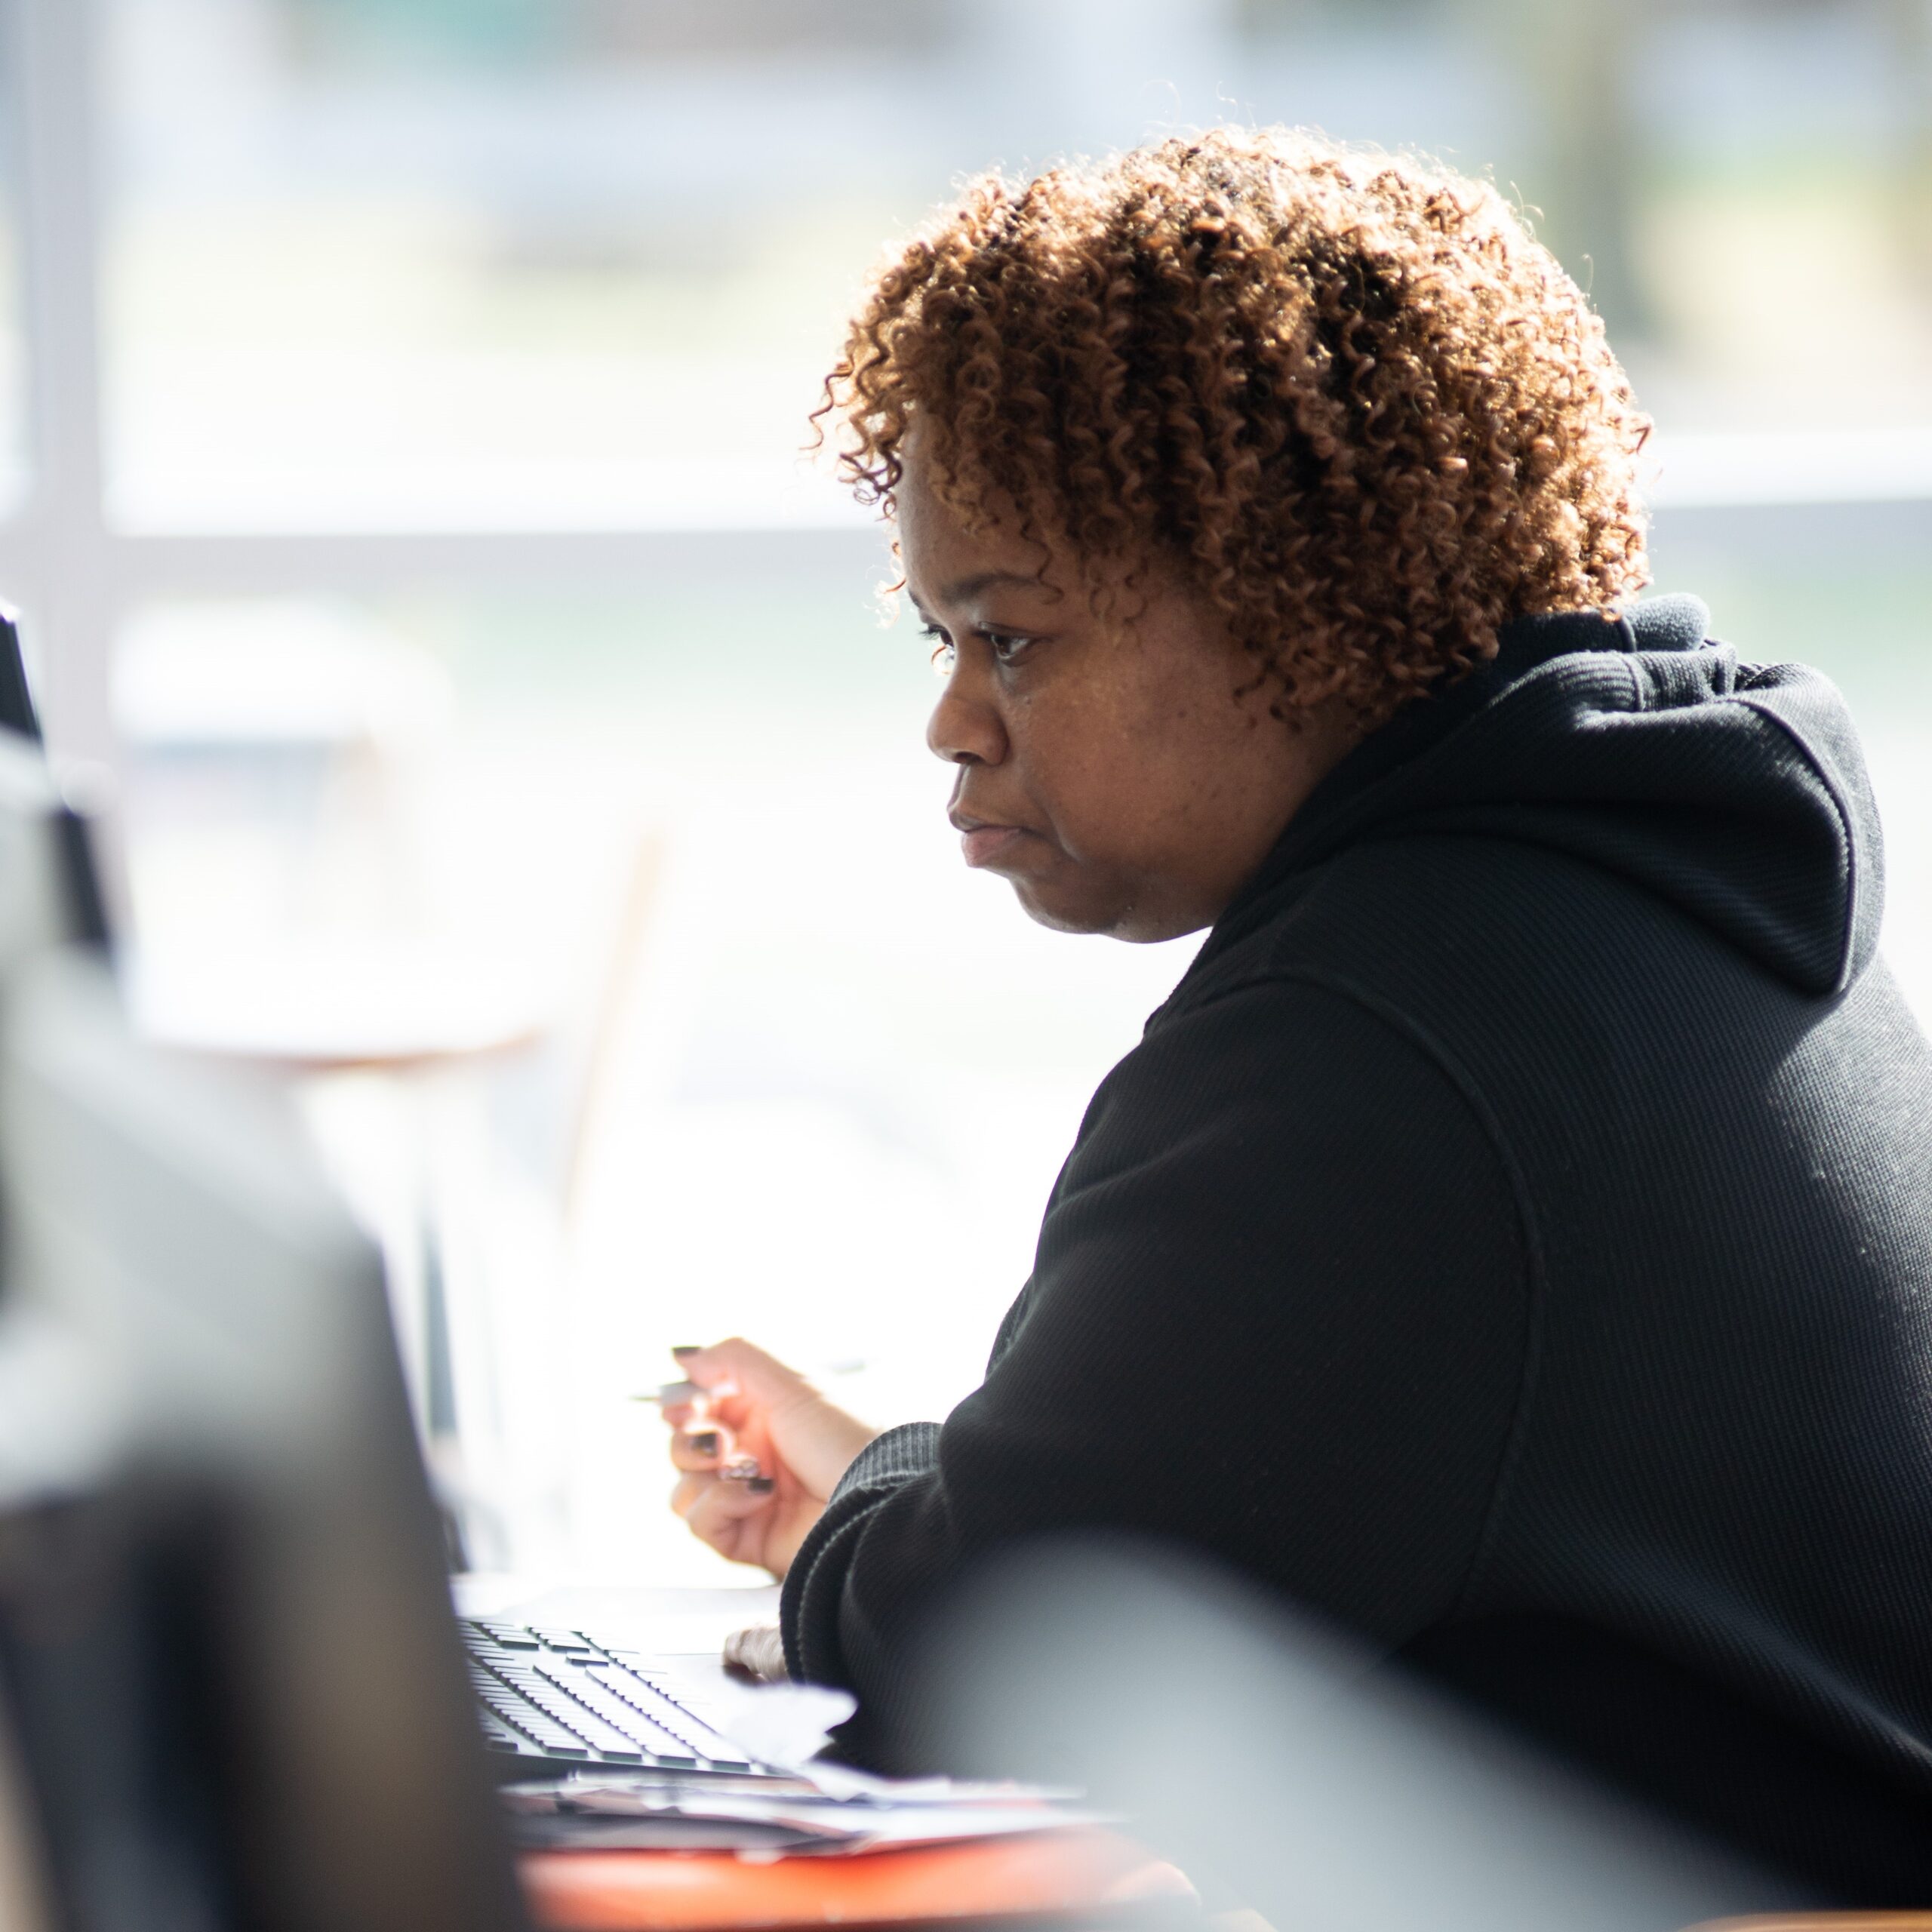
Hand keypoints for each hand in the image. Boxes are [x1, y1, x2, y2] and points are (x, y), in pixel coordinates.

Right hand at [664, 1338, 878, 1579]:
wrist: (879, 1498)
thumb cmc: (847, 1435)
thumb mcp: (792, 1381)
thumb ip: (733, 1357)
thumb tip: (684, 1355)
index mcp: (764, 1413)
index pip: (699, 1408)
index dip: (684, 1406)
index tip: (688, 1404)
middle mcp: (754, 1454)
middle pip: (683, 1450)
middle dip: (691, 1442)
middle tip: (719, 1442)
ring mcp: (749, 1498)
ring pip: (684, 1491)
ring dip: (706, 1476)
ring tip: (748, 1469)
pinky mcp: (748, 1538)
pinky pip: (702, 1524)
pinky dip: (720, 1506)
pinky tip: (756, 1495)